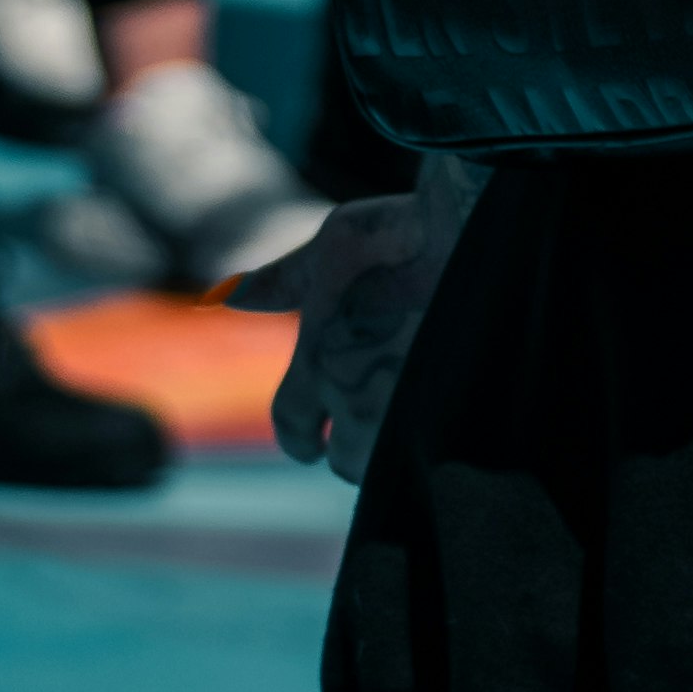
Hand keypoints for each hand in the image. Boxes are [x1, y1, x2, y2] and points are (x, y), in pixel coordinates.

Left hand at [234, 159, 484, 482]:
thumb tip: (220, 295)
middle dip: (350, 449)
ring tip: (407, 423)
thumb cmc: (395, 234)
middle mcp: (356, 394)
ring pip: (389, 463)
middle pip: (344, 459)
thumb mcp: (330, 249)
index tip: (310, 444)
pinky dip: (436, 442)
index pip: (290, 425)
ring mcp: (407, 408)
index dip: (299, 438)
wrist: (472, 228)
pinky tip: (448, 414)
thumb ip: (281, 282)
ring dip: (392, 451)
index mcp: (318, 359)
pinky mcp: (456, 412)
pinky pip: (437, 452)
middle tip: (367, 430)